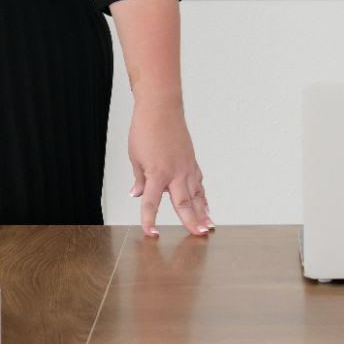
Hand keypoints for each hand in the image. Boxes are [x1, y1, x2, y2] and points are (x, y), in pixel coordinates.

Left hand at [129, 106, 212, 237]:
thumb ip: (140, 178)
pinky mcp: (191, 161)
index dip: (150, 220)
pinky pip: (198, 183)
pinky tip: (206, 206)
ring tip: (209, 227)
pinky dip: (203, 196)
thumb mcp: (135, 157)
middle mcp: (175, 172)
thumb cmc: (145, 129)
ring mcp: (186, 167)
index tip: (151, 234)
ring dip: (203, 212)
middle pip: (183, 203)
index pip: (151, 203)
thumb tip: (138, 193)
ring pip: (196, 194)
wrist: (161, 108)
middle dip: (192, 221)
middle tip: (200, 236)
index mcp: (157, 173)